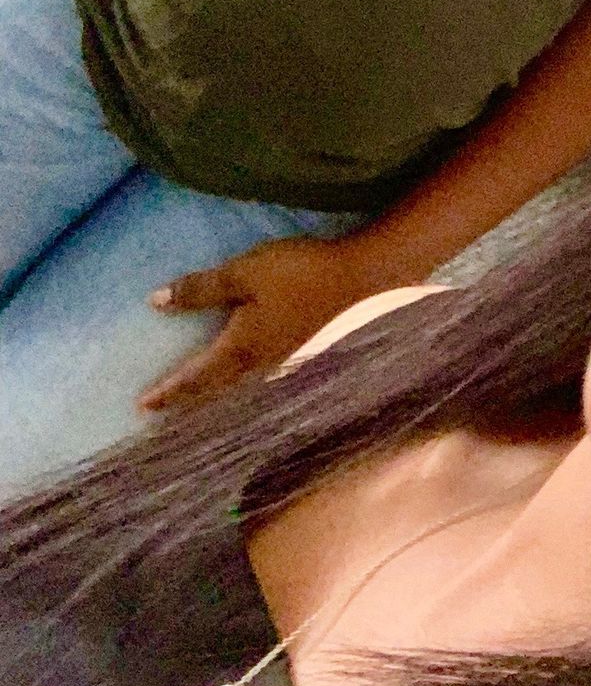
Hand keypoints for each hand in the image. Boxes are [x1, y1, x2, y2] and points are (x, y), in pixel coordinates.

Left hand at [140, 233, 384, 410]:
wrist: (354, 276)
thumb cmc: (295, 272)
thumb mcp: (243, 272)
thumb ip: (201, 289)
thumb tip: (155, 303)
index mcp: (239, 347)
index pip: (195, 376)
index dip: (168, 391)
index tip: (142, 406)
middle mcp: (255, 361)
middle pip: (213, 389)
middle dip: (185, 401)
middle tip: (160, 414)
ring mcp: (277, 356)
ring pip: (233, 385)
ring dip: (208, 395)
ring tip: (191, 400)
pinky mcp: (291, 346)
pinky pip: (249, 376)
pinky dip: (229, 382)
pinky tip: (234, 375)